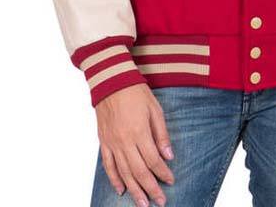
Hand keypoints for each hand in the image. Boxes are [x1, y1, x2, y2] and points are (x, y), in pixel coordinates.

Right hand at [96, 84, 173, 206]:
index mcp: (139, 132)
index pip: (153, 160)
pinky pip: (108, 165)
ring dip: (134, 190)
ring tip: (143, 204)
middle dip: (151, 188)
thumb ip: (161, 134)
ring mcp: (112, 143)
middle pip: (139, 171)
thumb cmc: (135, 92)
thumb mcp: (155, 109)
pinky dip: (114, 179)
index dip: (163, 173)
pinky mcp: (104, 142)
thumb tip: (169, 156)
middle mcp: (124, 141)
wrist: (111, 82)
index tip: (171, 180)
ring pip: (123, 173)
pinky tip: (121, 190)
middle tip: (160, 201)